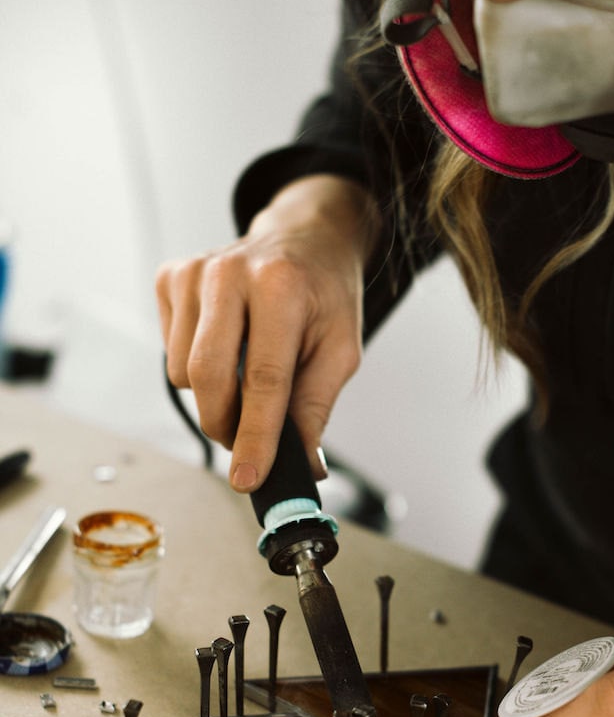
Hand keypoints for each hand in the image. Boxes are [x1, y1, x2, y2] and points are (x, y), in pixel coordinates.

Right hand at [156, 175, 378, 490]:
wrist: (305, 238)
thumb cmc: (324, 293)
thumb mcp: (340, 348)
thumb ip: (317, 407)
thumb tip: (303, 466)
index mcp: (281, 285)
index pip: (264, 378)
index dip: (255, 437)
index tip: (249, 478)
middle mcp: (229, 272)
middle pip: (208, 378)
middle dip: (226, 426)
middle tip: (247, 443)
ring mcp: (193, 271)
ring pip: (183, 373)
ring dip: (214, 395)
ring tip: (248, 371)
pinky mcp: (170, 277)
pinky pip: (170, 352)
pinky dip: (196, 366)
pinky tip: (227, 343)